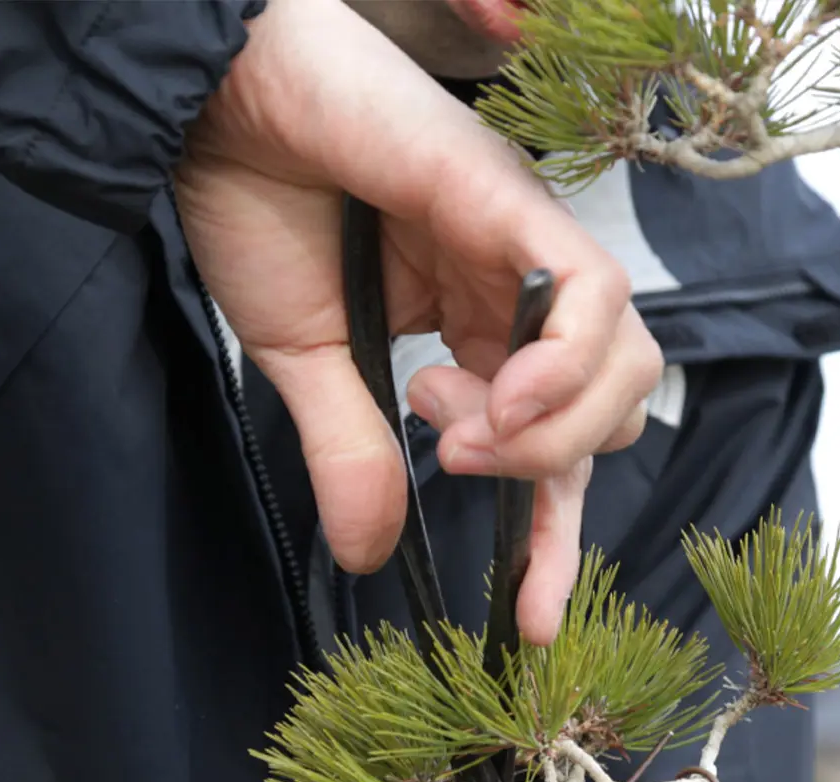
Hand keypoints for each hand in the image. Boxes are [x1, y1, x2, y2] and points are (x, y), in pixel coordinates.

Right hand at [172, 0, 660, 643]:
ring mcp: (528, 249)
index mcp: (482, 337)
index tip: (531, 621)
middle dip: (549, 471)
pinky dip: (565, 361)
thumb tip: (369, 554)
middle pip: (614, 409)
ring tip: (460, 429)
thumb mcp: (306, 362)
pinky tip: (507, 397)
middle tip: (452, 461)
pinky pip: (591, 292)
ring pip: (623, 358)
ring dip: (551, 427)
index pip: (553, 453)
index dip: (550, 538)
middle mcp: (523, 298)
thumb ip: (352, 452)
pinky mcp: (514, 202)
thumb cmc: (259, 205)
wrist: (215, 103)